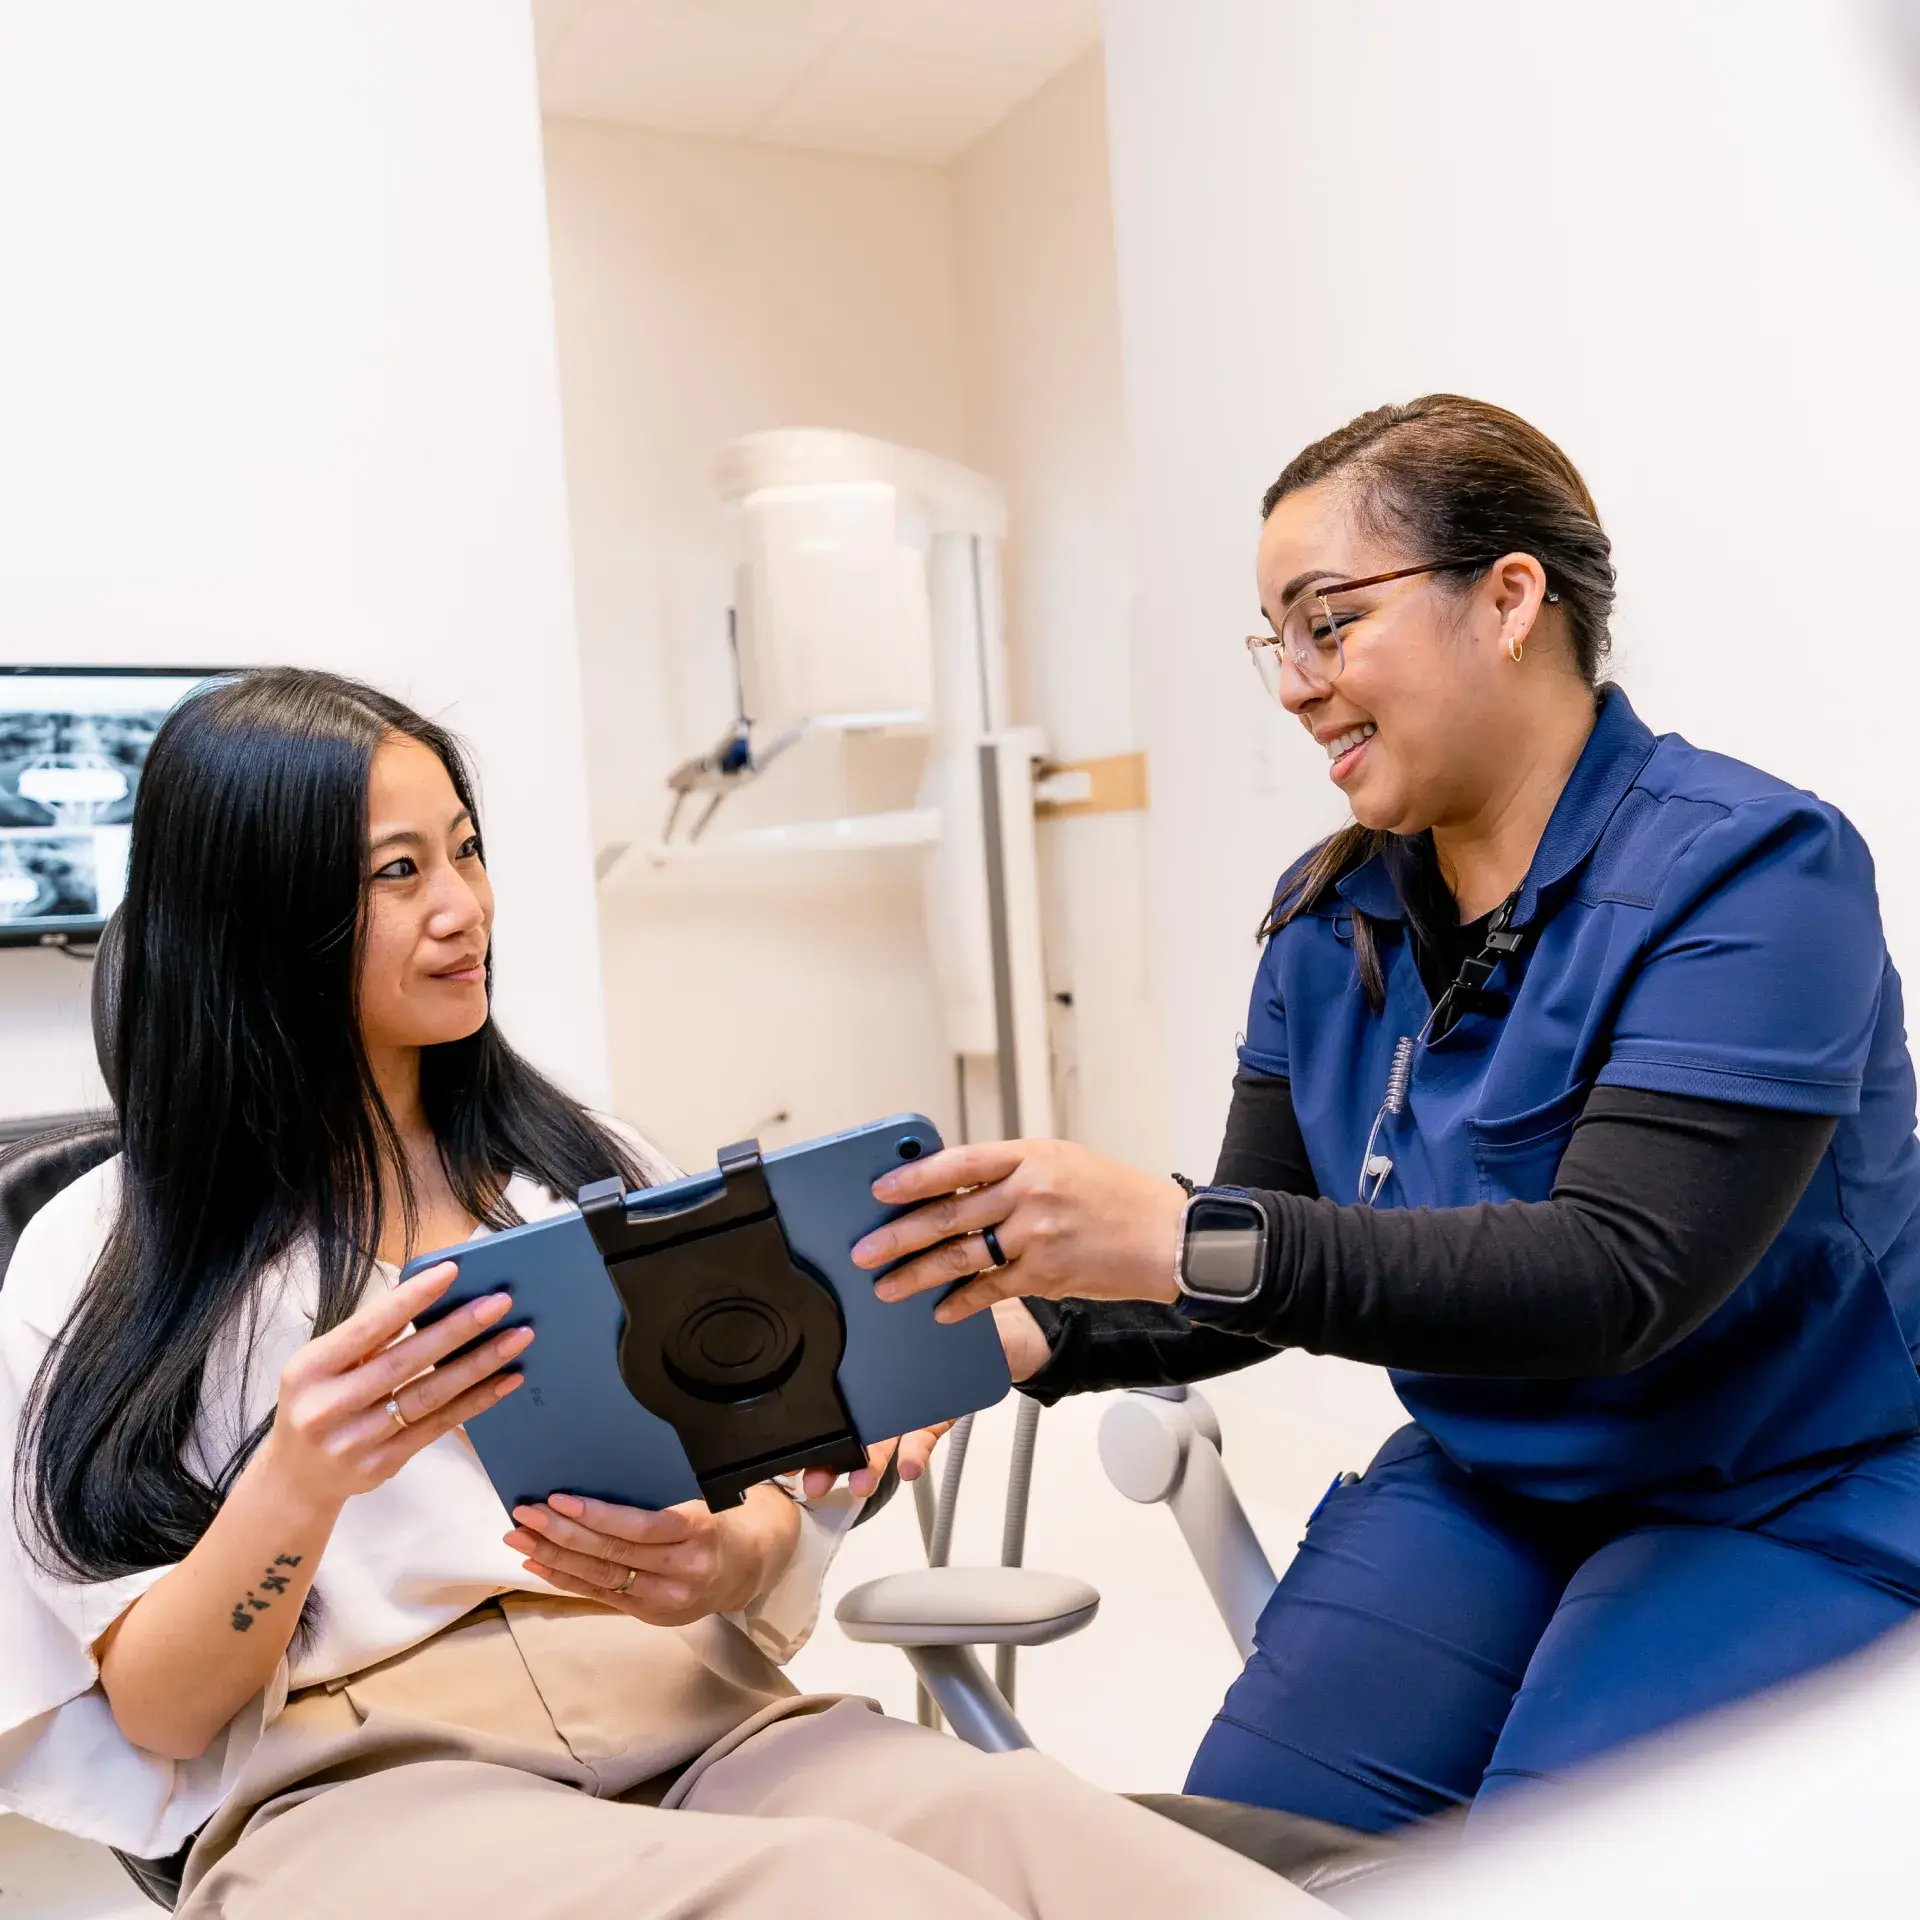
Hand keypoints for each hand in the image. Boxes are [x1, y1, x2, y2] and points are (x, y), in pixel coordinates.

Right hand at [262, 1261, 529, 1509]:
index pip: (368, 1327)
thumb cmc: (317, 1403)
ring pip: (429, 1396)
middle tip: (500, 1302)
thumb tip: (418, 1289)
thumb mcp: (323, 1365)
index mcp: (310, 1369)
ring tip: (517, 1338)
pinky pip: (438, 1427)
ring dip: (479, 1365)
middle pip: (405, 1361)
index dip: (411, 1298)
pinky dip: (476, 1401)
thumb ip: (366, 1335)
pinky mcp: (382, 1465)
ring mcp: (355, 1441)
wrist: (297, 1479)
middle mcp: (328, 1407)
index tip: (452, 1271)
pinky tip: (506, 1380)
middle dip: (458, 1329)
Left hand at [506, 1489, 790, 1625]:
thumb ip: (657, 1499)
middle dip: (561, 1534)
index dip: (595, 1515)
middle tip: (524, 1515)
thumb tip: (596, 1477)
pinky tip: (538, 1565)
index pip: (639, 1527)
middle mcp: (681, 1571)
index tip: (557, 1498)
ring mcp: (665, 1599)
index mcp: (698, 1532)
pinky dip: (566, 1579)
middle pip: (611, 1554)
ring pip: (600, 1578)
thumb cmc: (720, 1520)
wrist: (749, 1568)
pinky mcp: (650, 1614)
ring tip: (519, 1539)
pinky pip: (601, 1595)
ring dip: (553, 1557)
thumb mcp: (700, 1499)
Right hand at [797, 1299, 1052, 1498]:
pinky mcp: (939, 1415)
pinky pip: (924, 1437)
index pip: (834, 1387)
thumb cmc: (952, 1307)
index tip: (790, 1445)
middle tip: (813, 1478)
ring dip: (867, 1465)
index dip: (811, 1417)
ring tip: (859, 1483)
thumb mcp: (919, 1297)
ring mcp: (910, 1403)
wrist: (1007, 1327)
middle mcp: (884, 1384)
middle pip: (849, 1423)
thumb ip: (892, 1297)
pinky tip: (908, 1468)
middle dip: (827, 1456)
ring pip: (881, 1440)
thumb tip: (859, 1269)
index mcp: (872, 1357)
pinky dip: (916, 1454)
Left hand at [852, 1138, 1186, 1322]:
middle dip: (898, 1235)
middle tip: (864, 1251)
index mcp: (1032, 1155)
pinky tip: (941, 1311)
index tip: (881, 1189)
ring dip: (918, 1274)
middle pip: (949, 1214)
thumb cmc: (1117, 1197)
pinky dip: (963, 1302)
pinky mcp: (1047, 1274)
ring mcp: (1038, 1234)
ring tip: (887, 1287)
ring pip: (961, 1256)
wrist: (1169, 1236)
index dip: (916, 1176)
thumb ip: (1012, 1173)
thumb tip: (954, 1191)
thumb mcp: (1063, 1164)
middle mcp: (1031, 1191)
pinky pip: (991, 1289)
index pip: (960, 1162)